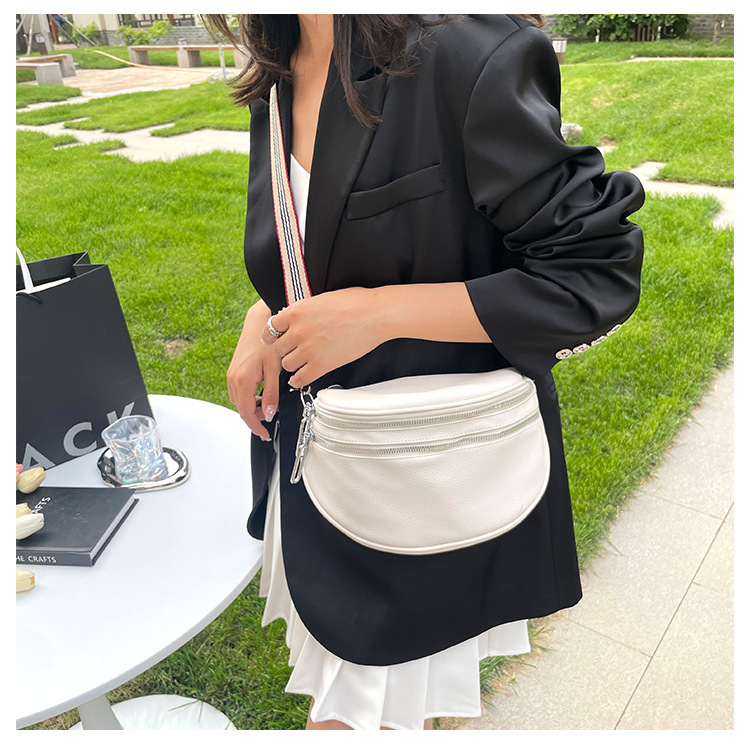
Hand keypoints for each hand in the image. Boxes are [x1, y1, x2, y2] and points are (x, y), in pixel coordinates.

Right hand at [227, 301, 281, 440]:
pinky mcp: (233, 371)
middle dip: (256, 417)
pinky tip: (261, 394)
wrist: (259, 323)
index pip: (247, 413)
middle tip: (271, 418)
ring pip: (239, 401)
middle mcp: (233, 379)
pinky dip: (249, 398)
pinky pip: (238, 392)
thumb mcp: (274, 370)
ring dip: (253, 408)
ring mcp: (231, 375)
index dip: (257, 426)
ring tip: (269, 404)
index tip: (265, 434)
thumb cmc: (267, 342)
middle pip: (242, 409)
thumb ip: (272, 394)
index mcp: (243, 380)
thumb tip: (271, 413)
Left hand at [260, 287, 384, 387]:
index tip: (276, 338)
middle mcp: (299, 330)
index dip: (273, 334)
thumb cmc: (355, 303)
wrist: (375, 315)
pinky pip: (299, 378)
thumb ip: (304, 311)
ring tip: (300, 362)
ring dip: (292, 364)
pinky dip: (298, 379)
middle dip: (284, 349)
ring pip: (286, 364)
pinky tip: (301, 377)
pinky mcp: (322, 365)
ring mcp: (309, 349)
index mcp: (297, 311)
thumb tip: (296, 318)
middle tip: (292, 350)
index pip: (271, 327)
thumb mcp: (321, 299)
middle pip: (277, 348)